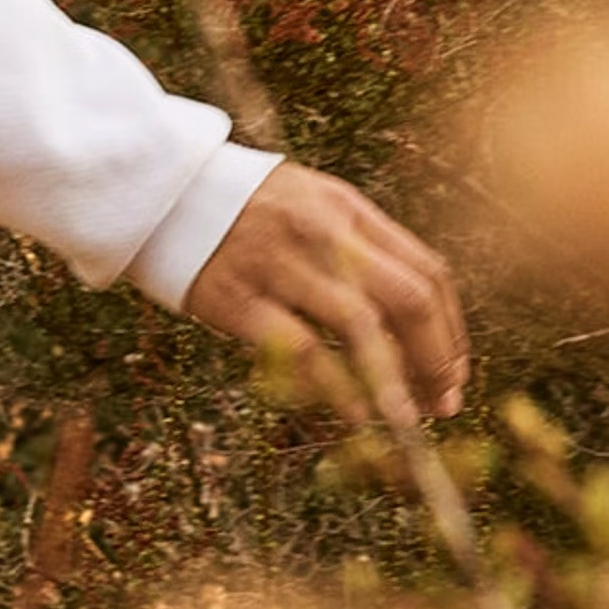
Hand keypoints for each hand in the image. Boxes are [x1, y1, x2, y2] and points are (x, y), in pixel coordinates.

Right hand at [187, 159, 468, 427]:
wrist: (154, 188)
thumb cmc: (240, 206)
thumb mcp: (307, 203)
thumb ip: (355, 245)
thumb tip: (413, 320)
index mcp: (345, 208)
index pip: (427, 271)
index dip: (452, 331)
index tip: (454, 372)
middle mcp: (319, 231)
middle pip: (407, 299)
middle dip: (437, 360)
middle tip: (443, 404)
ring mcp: (278, 262)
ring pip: (362, 326)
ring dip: (398, 382)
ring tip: (411, 420)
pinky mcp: (236, 296)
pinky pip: (302, 349)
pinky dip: (338, 389)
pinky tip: (356, 416)